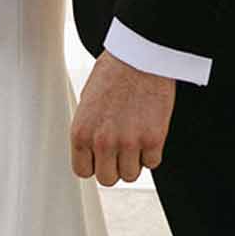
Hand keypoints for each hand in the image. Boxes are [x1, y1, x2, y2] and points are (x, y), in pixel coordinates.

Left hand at [71, 52, 175, 185]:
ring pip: (131, 175)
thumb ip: (88, 129)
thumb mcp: (88, 101)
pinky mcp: (153, 139)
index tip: (101, 155)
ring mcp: (128, 142)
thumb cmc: (114, 73)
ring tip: (136, 138)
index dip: (94, 163)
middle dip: (114, 166)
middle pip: (108, 179)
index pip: (83, 171)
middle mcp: (102, 141)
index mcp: (81, 132)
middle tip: (120, 149)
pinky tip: (149, 133)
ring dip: (134, 160)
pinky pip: (152, 163)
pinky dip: (152, 152)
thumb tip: (91, 151)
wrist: (141, 56)